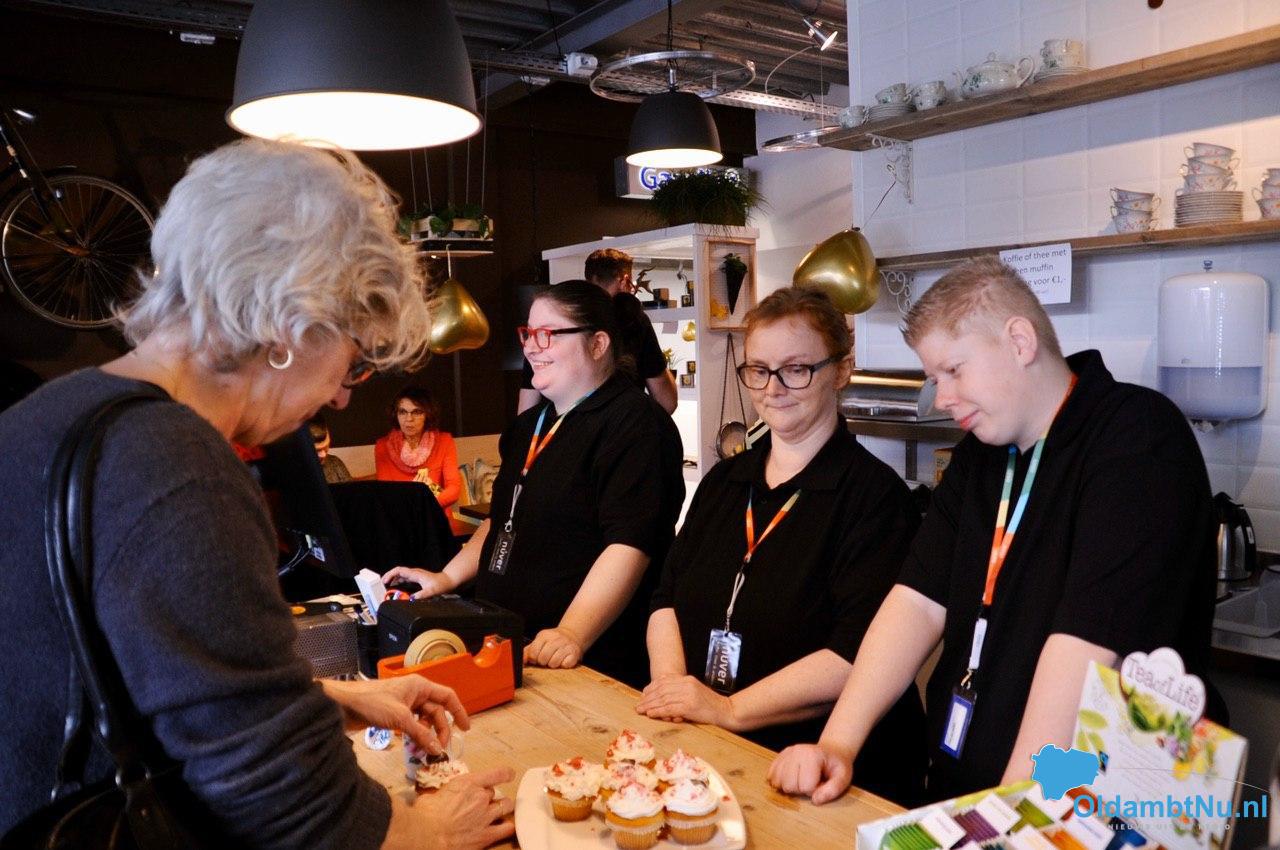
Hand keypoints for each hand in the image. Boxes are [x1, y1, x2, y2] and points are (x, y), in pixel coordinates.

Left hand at [322, 677, 468, 755]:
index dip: (459, 712)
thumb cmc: (372, 703)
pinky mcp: (394, 713)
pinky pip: (412, 724)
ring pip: (424, 720)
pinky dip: (415, 735)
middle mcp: (415, 692)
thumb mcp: (400, 719)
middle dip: (440, 730)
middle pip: (436, 712)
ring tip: (424, 750)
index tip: (465, 729)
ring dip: (426, 734)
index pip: (447, 697)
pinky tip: (413, 746)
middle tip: (438, 749)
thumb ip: (421, 734)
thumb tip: (437, 750)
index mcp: (420, 686)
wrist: (343, 705)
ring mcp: (404, 703)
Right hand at [382, 566, 454, 599]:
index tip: (384, 581)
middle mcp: (414, 573)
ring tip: (386, 586)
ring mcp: (415, 575)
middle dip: (388, 577)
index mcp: (415, 574)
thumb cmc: (441, 584)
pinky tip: (395, 586)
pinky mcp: (416, 578)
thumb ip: (421, 595)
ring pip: (400, 575)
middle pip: (397, 572)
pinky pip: (403, 578)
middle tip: (381, 585)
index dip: (390, 575)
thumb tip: (411, 599)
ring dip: (392, 579)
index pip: (399, 570)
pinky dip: (397, 582)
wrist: (447, 581)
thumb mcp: (431, 591)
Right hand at [409, 768, 515, 849]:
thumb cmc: (425, 815)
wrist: (426, 835)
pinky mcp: (486, 835)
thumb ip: (445, 793)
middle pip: (495, 793)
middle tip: (482, 804)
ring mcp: (486, 816)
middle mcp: (481, 797)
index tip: (509, 774)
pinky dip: (507, 827)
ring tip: (497, 813)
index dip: (505, 774)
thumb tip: (441, 797)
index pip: (497, 774)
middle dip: (489, 798)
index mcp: (468, 783)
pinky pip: (507, 829)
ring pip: (506, 806)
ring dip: (502, 808)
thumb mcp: (433, 795)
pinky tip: (504, 827)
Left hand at [523, 627, 582, 668]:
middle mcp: (556, 638)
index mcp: (544, 635)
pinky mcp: (575, 653)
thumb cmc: (553, 641)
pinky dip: (563, 665)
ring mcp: (566, 645)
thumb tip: (520, 661)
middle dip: (543, 662)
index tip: (537, 658)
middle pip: (543, 658)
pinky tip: (563, 660)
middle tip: (546, 659)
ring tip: (555, 659)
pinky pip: (565, 665)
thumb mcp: (539, 642)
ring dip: (553, 664)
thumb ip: (528, 651)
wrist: (572, 635)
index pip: (533, 652)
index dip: (533, 659)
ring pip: (554, 663)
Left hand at [635, 675, 734, 728]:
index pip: (664, 682)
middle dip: (648, 698)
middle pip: (661, 690)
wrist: (727, 711)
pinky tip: (651, 714)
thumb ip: (681, 692)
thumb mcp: (695, 693)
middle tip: (638, 706)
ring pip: (663, 699)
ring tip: (641, 710)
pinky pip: (669, 708)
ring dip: (650, 705)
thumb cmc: (711, 706)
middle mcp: (687, 684)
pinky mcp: (690, 706)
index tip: (643, 695)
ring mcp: (689, 695)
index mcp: (687, 680)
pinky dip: (658, 711)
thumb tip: (662, 698)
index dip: (651, 688)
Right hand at [767, 743, 852, 804]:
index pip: (805, 787)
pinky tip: (791, 779)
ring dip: (790, 786)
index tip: (822, 783)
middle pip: (788, 785)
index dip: (815, 790)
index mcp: (812, 755)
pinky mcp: (780, 756)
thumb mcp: (843, 777)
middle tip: (811, 782)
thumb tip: (815, 800)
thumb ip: (833, 790)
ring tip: (802, 780)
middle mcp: (796, 751)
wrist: (831, 750)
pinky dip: (779, 781)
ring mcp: (786, 753)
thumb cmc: (837, 765)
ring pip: (777, 782)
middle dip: (800, 789)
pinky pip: (771, 775)